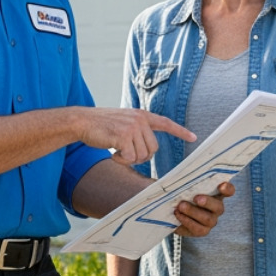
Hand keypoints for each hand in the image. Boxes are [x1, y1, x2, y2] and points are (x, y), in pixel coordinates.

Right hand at [77, 108, 195, 166]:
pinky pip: (130, 158)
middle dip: (141, 156)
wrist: (82, 121)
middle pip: (153, 148)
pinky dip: (121, 161)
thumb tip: (148, 150)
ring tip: (117, 151)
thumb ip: (137, 130)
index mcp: (141, 115)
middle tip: (126, 154)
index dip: (180, 131)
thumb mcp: (124, 122)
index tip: (194, 137)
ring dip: (129, 159)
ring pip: (142, 155)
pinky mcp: (123, 136)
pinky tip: (112, 154)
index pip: (165, 123)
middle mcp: (140, 119)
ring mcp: (132, 127)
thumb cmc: (101, 125)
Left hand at [172, 181, 234, 236]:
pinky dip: (186, 220)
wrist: (175, 212)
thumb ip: (189, 182)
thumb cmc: (184, 195)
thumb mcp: (187, 187)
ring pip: (207, 219)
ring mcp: (211, 221)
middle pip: (219, 207)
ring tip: (181, 206)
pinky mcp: (202, 230)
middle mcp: (217, 208)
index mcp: (217, 194)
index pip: (229, 191)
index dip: (227, 189)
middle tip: (196, 198)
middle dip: (207, 202)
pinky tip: (178, 214)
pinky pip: (197, 228)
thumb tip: (183, 176)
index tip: (221, 186)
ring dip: (193, 212)